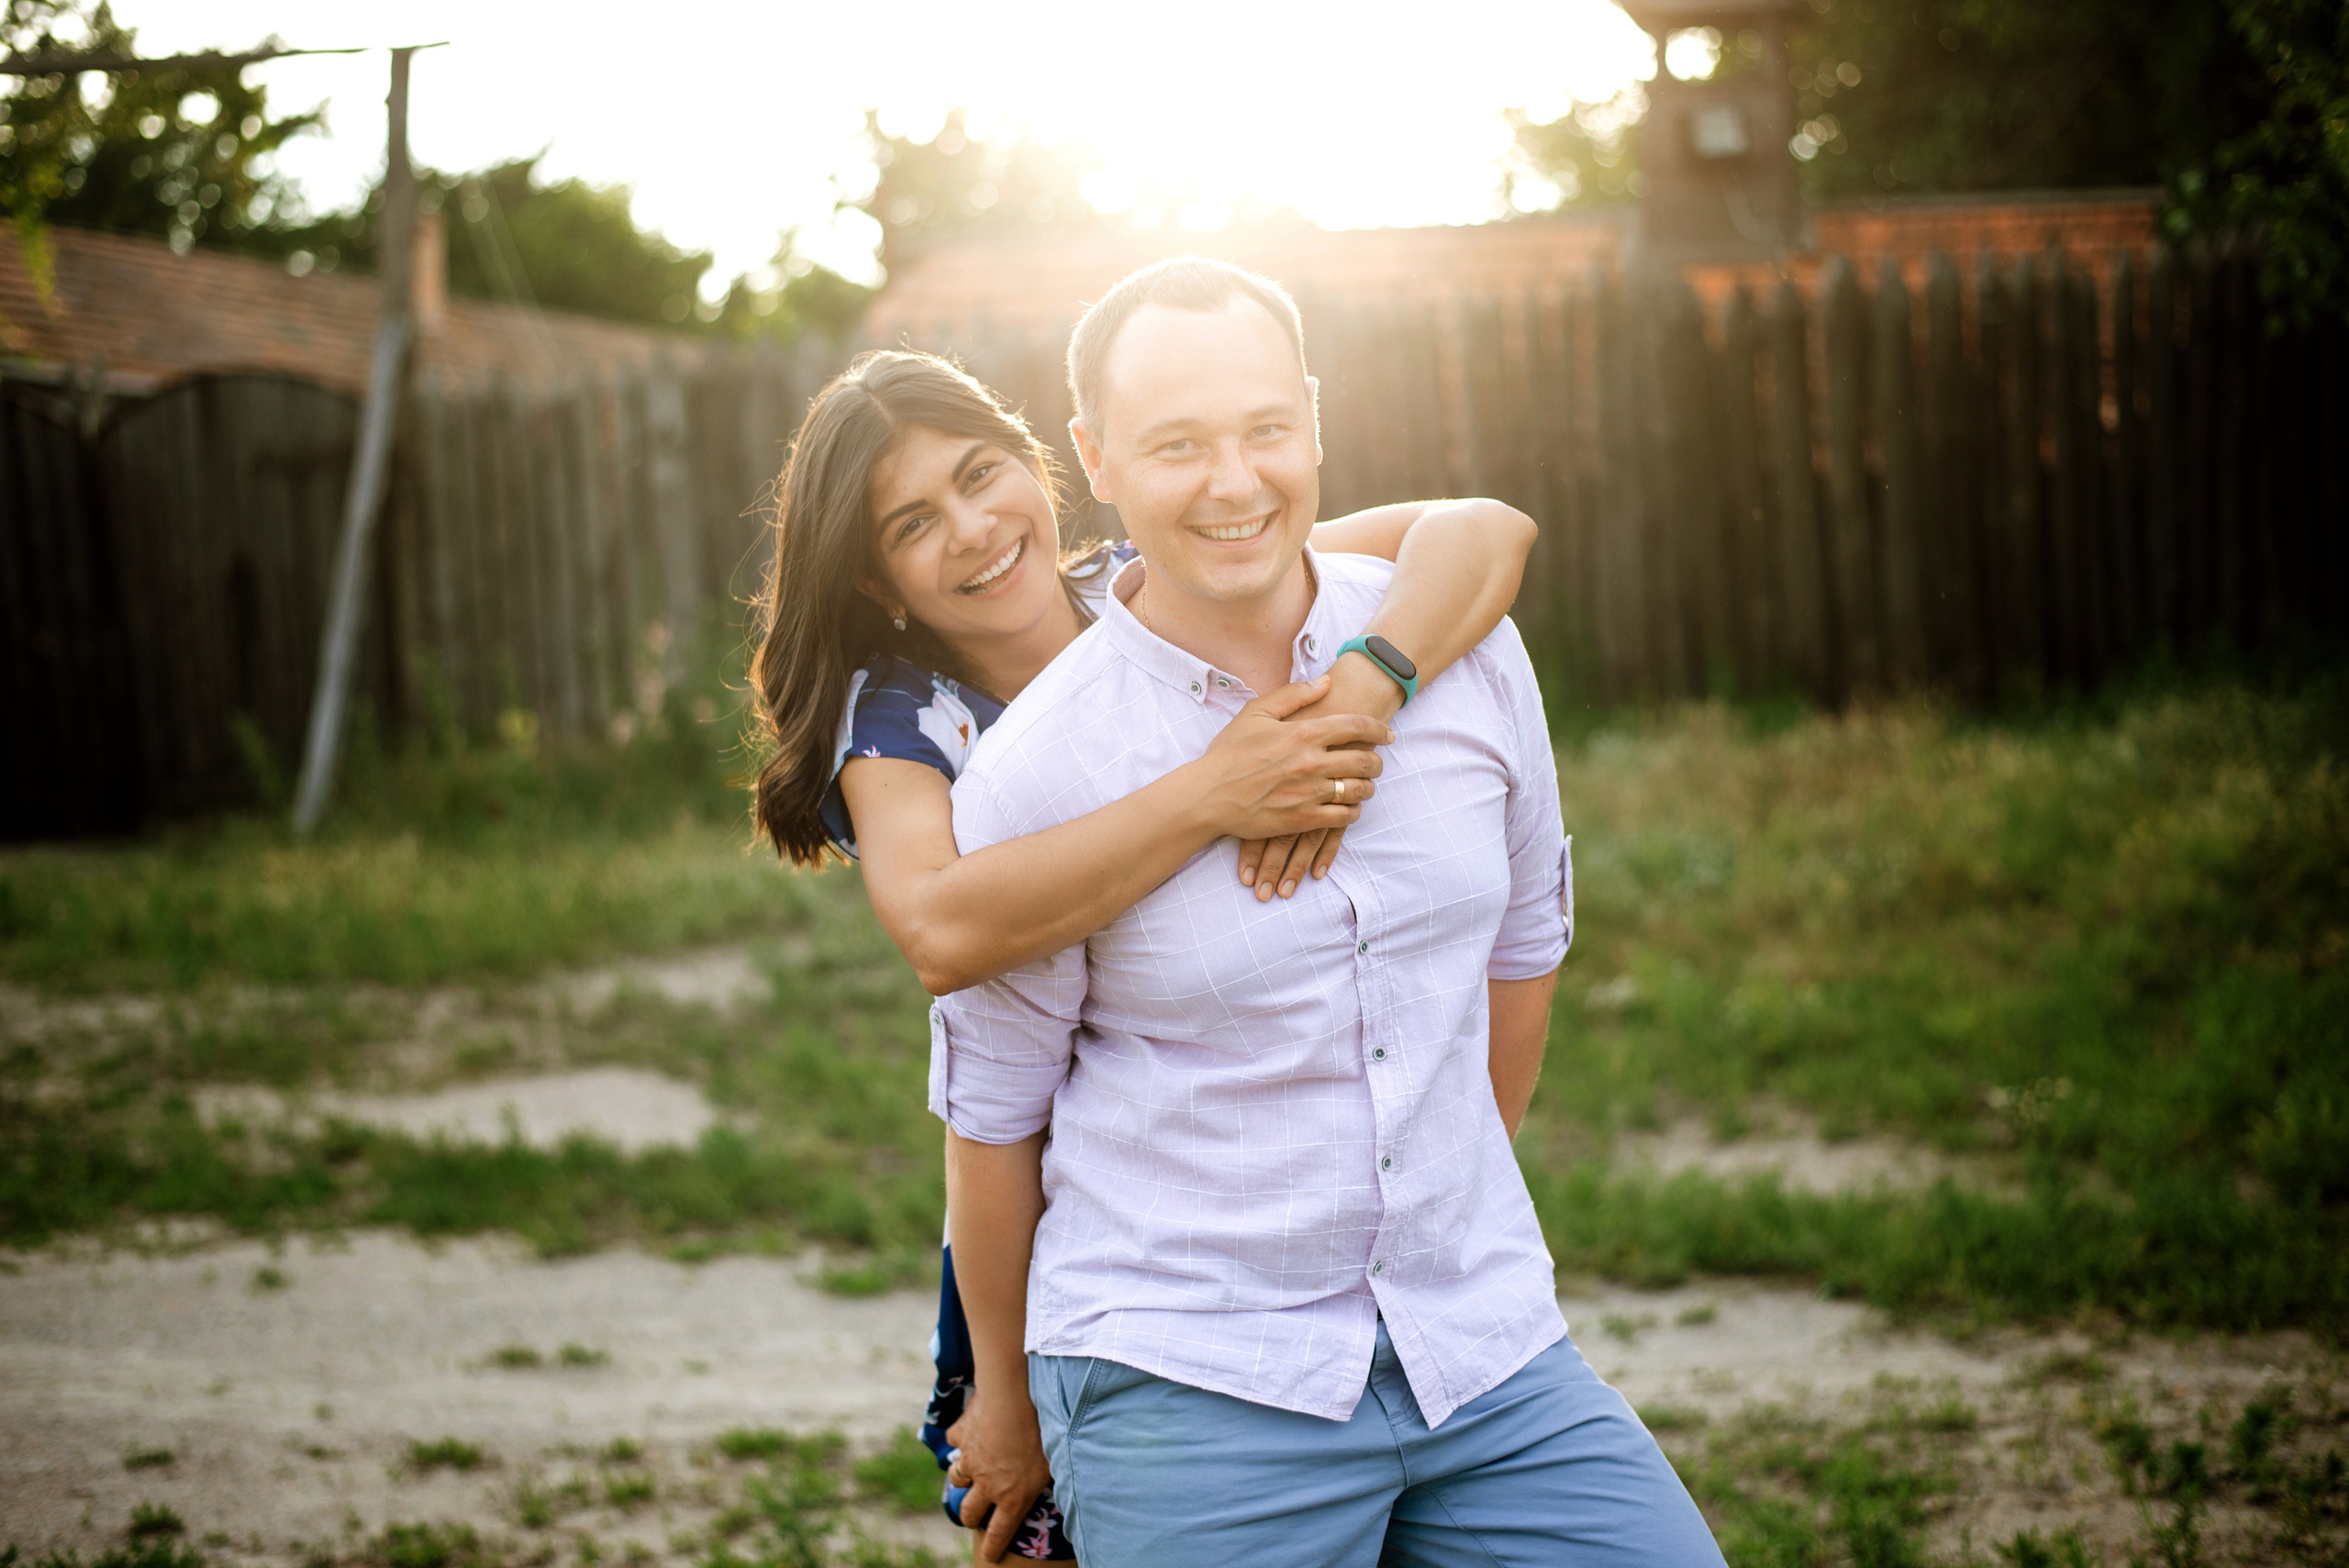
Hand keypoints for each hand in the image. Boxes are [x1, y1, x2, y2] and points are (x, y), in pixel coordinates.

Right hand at [946, 1385, 1053, 1563]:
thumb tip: (1072, 1488)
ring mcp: (970, 1461)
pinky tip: (973, 1430)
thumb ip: (1055, 1479)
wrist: (1014, 1396)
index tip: (990, 1555)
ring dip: (964, 1478)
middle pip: (969, 1513)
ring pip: (957, 1480)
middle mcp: (987, 1484)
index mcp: (1012, 1496)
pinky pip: (956, 1443)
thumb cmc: (1042, 1429)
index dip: (993, 1547)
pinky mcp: (960, 1436)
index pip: (999, 1533)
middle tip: (976, 1512)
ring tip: (972, 1471)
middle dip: (971, 1516)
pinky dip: (962, 1439)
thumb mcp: (1056, 1461)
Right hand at [1191, 675, 1389, 854]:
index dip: (1378, 729)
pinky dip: (1352, 811)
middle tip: (1376, 762)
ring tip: (1363, 785)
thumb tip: (1326, 682)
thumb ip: (1294, 695)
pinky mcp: (1304, 819)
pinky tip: (1347, 807)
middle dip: (1377, 761)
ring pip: (1358, 790)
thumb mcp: (1255, 713)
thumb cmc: (1229, 752)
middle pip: (1364, 760)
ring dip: (1367, 787)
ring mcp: (1309, 793)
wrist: (1208, 795)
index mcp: (1302, 733)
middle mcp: (1311, 762)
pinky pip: (1344, 817)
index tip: (1387, 734)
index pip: (1355, 726)